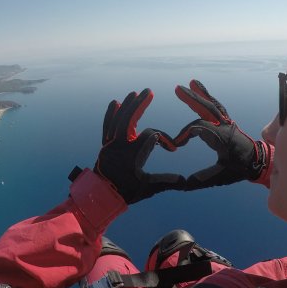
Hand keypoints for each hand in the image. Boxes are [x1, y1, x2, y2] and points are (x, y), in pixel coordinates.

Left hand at [94, 88, 185, 203]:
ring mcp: (110, 143)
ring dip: (127, 105)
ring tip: (134, 93)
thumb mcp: (148, 188)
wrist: (101, 196)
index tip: (171, 149)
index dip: (163, 138)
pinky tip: (114, 103)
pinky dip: (110, 114)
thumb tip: (185, 180)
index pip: (151, 136)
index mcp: (132, 154)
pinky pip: (107, 126)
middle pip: (129, 118)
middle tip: (148, 91)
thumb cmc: (125, 192)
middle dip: (139, 104)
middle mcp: (119, 145)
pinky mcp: (105, 144)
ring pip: (118, 120)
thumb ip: (166, 181)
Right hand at [174, 80, 270, 189]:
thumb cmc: (239, 169)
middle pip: (206, 109)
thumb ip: (202, 179)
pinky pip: (217, 107)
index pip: (199, 128)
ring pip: (213, 105)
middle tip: (177, 88)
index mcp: (222, 138)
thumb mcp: (221, 176)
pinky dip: (208, 97)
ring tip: (192, 82)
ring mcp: (227, 122)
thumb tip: (183, 184)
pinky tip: (200, 89)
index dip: (185, 134)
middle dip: (192, 99)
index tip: (176, 145)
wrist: (257, 163)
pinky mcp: (227, 122)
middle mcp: (225, 127)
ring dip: (201, 94)